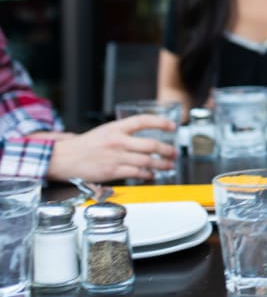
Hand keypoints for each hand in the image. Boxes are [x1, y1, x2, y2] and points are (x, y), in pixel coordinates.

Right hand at [45, 115, 177, 182]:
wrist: (63, 158)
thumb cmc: (84, 146)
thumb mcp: (104, 131)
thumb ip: (123, 133)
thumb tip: (145, 137)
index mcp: (115, 128)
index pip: (143, 121)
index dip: (160, 122)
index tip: (172, 126)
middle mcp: (118, 141)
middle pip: (151, 144)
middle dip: (167, 150)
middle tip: (174, 153)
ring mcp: (116, 157)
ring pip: (147, 161)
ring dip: (161, 164)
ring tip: (168, 165)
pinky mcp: (112, 171)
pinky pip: (136, 174)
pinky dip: (148, 175)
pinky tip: (152, 175)